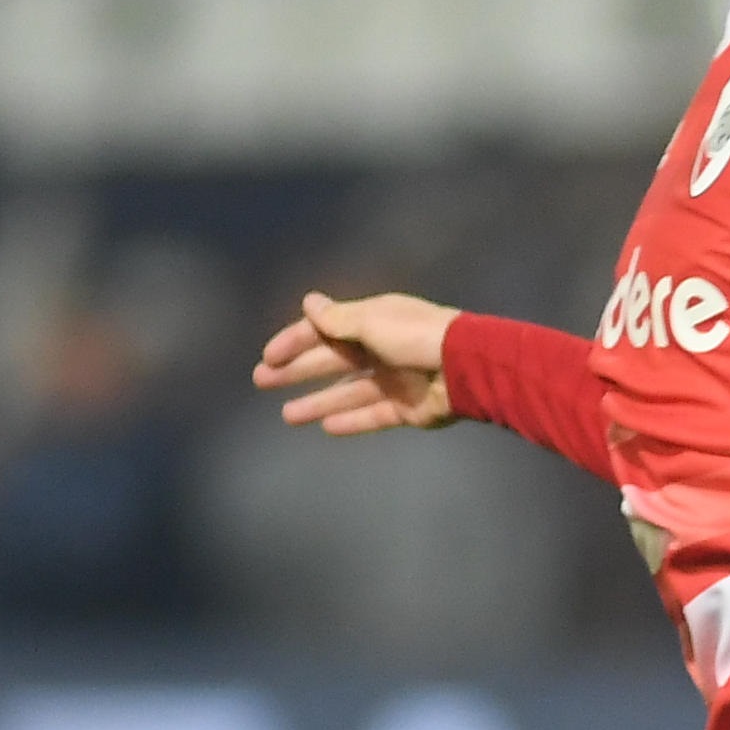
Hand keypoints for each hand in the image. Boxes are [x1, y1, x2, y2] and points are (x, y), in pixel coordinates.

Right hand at [254, 291, 462, 434]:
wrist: (466, 366)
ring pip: (348, 392)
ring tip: (288, 415)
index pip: (326, 329)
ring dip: (317, 402)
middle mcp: (381, 348)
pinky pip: (373, 415)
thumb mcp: (372, 322)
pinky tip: (326, 427)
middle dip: (297, 370)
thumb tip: (309, 302)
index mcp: (373, 321)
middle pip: (332, 360)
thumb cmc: (417, 336)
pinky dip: (351, 421)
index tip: (269, 356)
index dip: (295, 341)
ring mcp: (395, 380)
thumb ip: (338, 319)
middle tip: (262, 381)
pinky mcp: (408, 409)